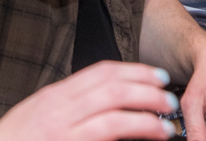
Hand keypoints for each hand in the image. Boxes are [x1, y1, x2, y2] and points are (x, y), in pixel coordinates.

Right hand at [0, 62, 178, 140]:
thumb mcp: (36, 117)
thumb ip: (66, 107)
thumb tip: (101, 103)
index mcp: (53, 96)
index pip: (100, 72)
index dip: (134, 71)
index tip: (156, 76)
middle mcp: (57, 107)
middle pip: (112, 86)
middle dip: (147, 89)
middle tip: (169, 97)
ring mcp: (61, 128)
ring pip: (114, 110)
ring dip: (146, 115)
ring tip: (166, 124)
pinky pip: (105, 133)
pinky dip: (132, 131)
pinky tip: (148, 135)